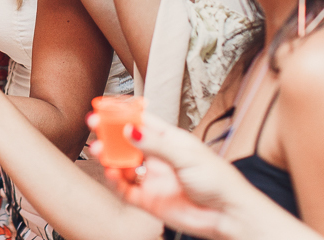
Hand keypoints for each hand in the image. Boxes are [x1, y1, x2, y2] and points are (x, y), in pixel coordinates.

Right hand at [96, 113, 259, 239]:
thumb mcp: (185, 156)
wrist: (228, 216)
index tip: (105, 107)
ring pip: (124, 165)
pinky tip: (112, 172)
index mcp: (171, 140)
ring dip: (110, 157)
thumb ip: (155, 144)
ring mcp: (154, 179)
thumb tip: (131, 130)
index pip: (142, 121)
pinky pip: (126, 189)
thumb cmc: (219, 181)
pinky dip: (116, 181)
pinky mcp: (150, 200)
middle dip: (111, 134)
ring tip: (100, 151)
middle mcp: (160, 158)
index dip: (123, 114)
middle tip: (95, 127)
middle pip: (128, 142)